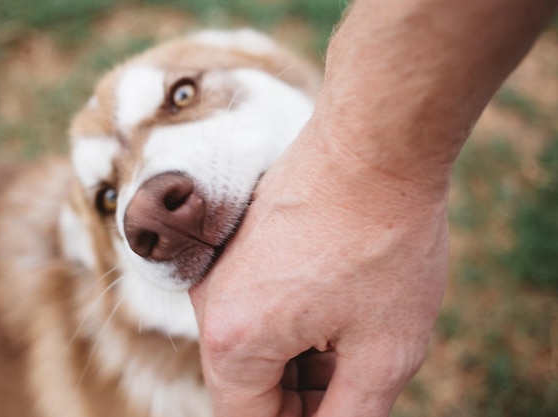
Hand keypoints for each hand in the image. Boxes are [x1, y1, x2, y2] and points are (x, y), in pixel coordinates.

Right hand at [189, 117, 449, 415]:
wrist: (375, 142)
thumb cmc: (385, 241)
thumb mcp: (384, 351)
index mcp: (234, 340)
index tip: (339, 412)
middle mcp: (212, 302)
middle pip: (251, 385)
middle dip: (304, 400)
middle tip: (359, 386)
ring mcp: (223, 267)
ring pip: (257, 345)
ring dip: (304, 361)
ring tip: (360, 344)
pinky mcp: (240, 244)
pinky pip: (258, 304)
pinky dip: (296, 323)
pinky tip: (341, 309)